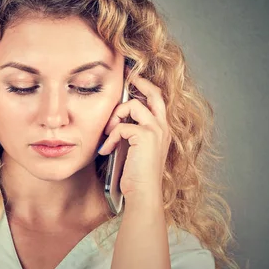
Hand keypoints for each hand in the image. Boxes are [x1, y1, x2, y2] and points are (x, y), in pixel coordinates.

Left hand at [97, 68, 171, 201]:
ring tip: (107, 132)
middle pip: (153, 92)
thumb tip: (116, 120)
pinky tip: (105, 150)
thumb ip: (132, 133)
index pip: (157, 99)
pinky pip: (121, 126)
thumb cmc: (137, 176)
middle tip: (125, 75)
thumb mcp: (135, 149)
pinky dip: (110, 138)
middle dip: (139, 81)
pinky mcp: (146, 136)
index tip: (133, 77)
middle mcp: (163, 127)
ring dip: (115, 116)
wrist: (143, 193)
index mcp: (162, 129)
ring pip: (133, 105)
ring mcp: (156, 130)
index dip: (146, 86)